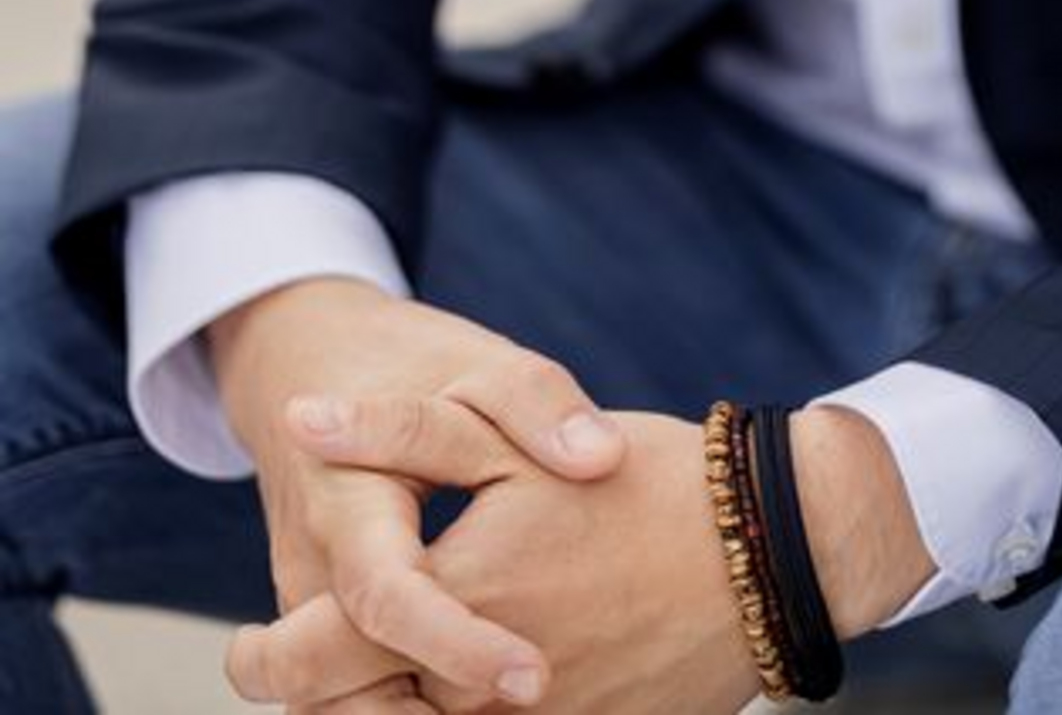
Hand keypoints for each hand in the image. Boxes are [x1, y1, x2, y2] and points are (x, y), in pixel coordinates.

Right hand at [209, 277, 626, 709]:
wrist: (316, 364)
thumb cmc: (414, 366)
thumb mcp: (480, 365)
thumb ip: (540, 404)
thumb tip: (601, 458)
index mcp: (351, 503)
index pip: (388, 597)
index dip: (457, 644)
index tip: (537, 676)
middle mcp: (313, 571)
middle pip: (333, 685)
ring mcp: (308, 606)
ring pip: (330, 707)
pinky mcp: (320, 626)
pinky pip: (344, 693)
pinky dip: (400, 712)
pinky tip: (482, 714)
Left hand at [223, 397, 935, 713]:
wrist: (768, 548)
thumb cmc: (643, 480)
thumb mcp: (515, 436)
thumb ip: (402, 433)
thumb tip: (306, 419)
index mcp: (458, 598)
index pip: (314, 658)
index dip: (265, 657)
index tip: (248, 642)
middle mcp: (484, 688)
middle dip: (310, 694)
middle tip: (289, 662)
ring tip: (368, 675)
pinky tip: (457, 688)